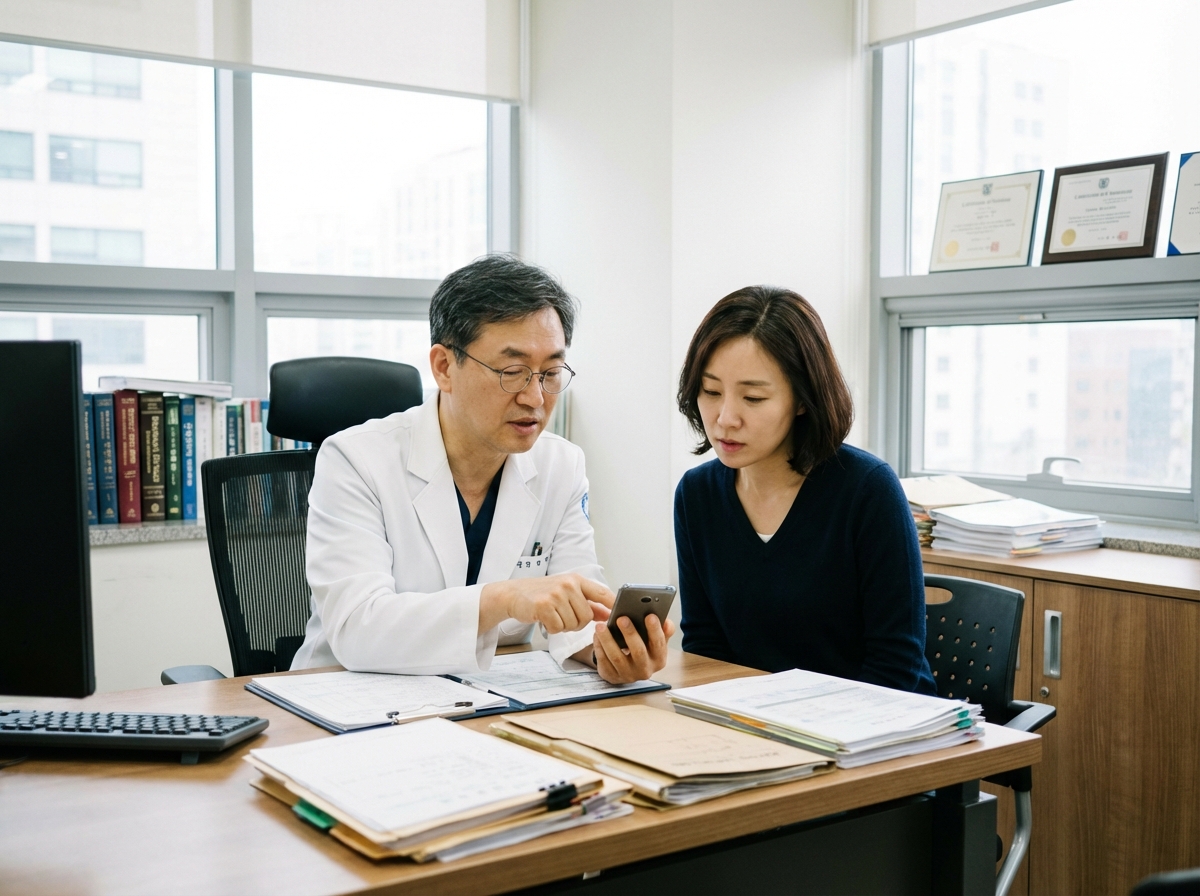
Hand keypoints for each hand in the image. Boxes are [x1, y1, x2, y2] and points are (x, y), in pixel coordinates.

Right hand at [480, 573, 613, 634]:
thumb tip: (608, 614)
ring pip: (573, 624)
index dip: (613, 605)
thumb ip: (588, 603)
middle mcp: (568, 585)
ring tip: (553, 615)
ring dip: (563, 626)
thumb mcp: (567, 593)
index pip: (602, 593)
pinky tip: (545, 618)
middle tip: (563, 616)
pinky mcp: (544, 606)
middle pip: (586, 616)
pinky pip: (558, 628)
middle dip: (577, 623)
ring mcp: (556, 594)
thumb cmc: (543, 594)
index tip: (622, 614)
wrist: (514, 594)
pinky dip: (552, 629)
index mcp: (577, 580)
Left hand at [593, 613, 673, 683]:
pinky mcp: (612, 677)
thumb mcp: (654, 640)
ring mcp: (628, 675)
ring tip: (601, 625)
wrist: (627, 668)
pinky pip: (604, 661)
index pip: (659, 644)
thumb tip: (666, 622)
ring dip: (608, 640)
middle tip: (621, 618)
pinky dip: (599, 647)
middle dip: (630, 633)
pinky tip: (596, 635)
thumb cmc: (642, 648)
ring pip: (617, 657)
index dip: (655, 630)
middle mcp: (645, 670)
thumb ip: (662, 630)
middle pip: (638, 652)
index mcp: (659, 659)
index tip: (650, 615)